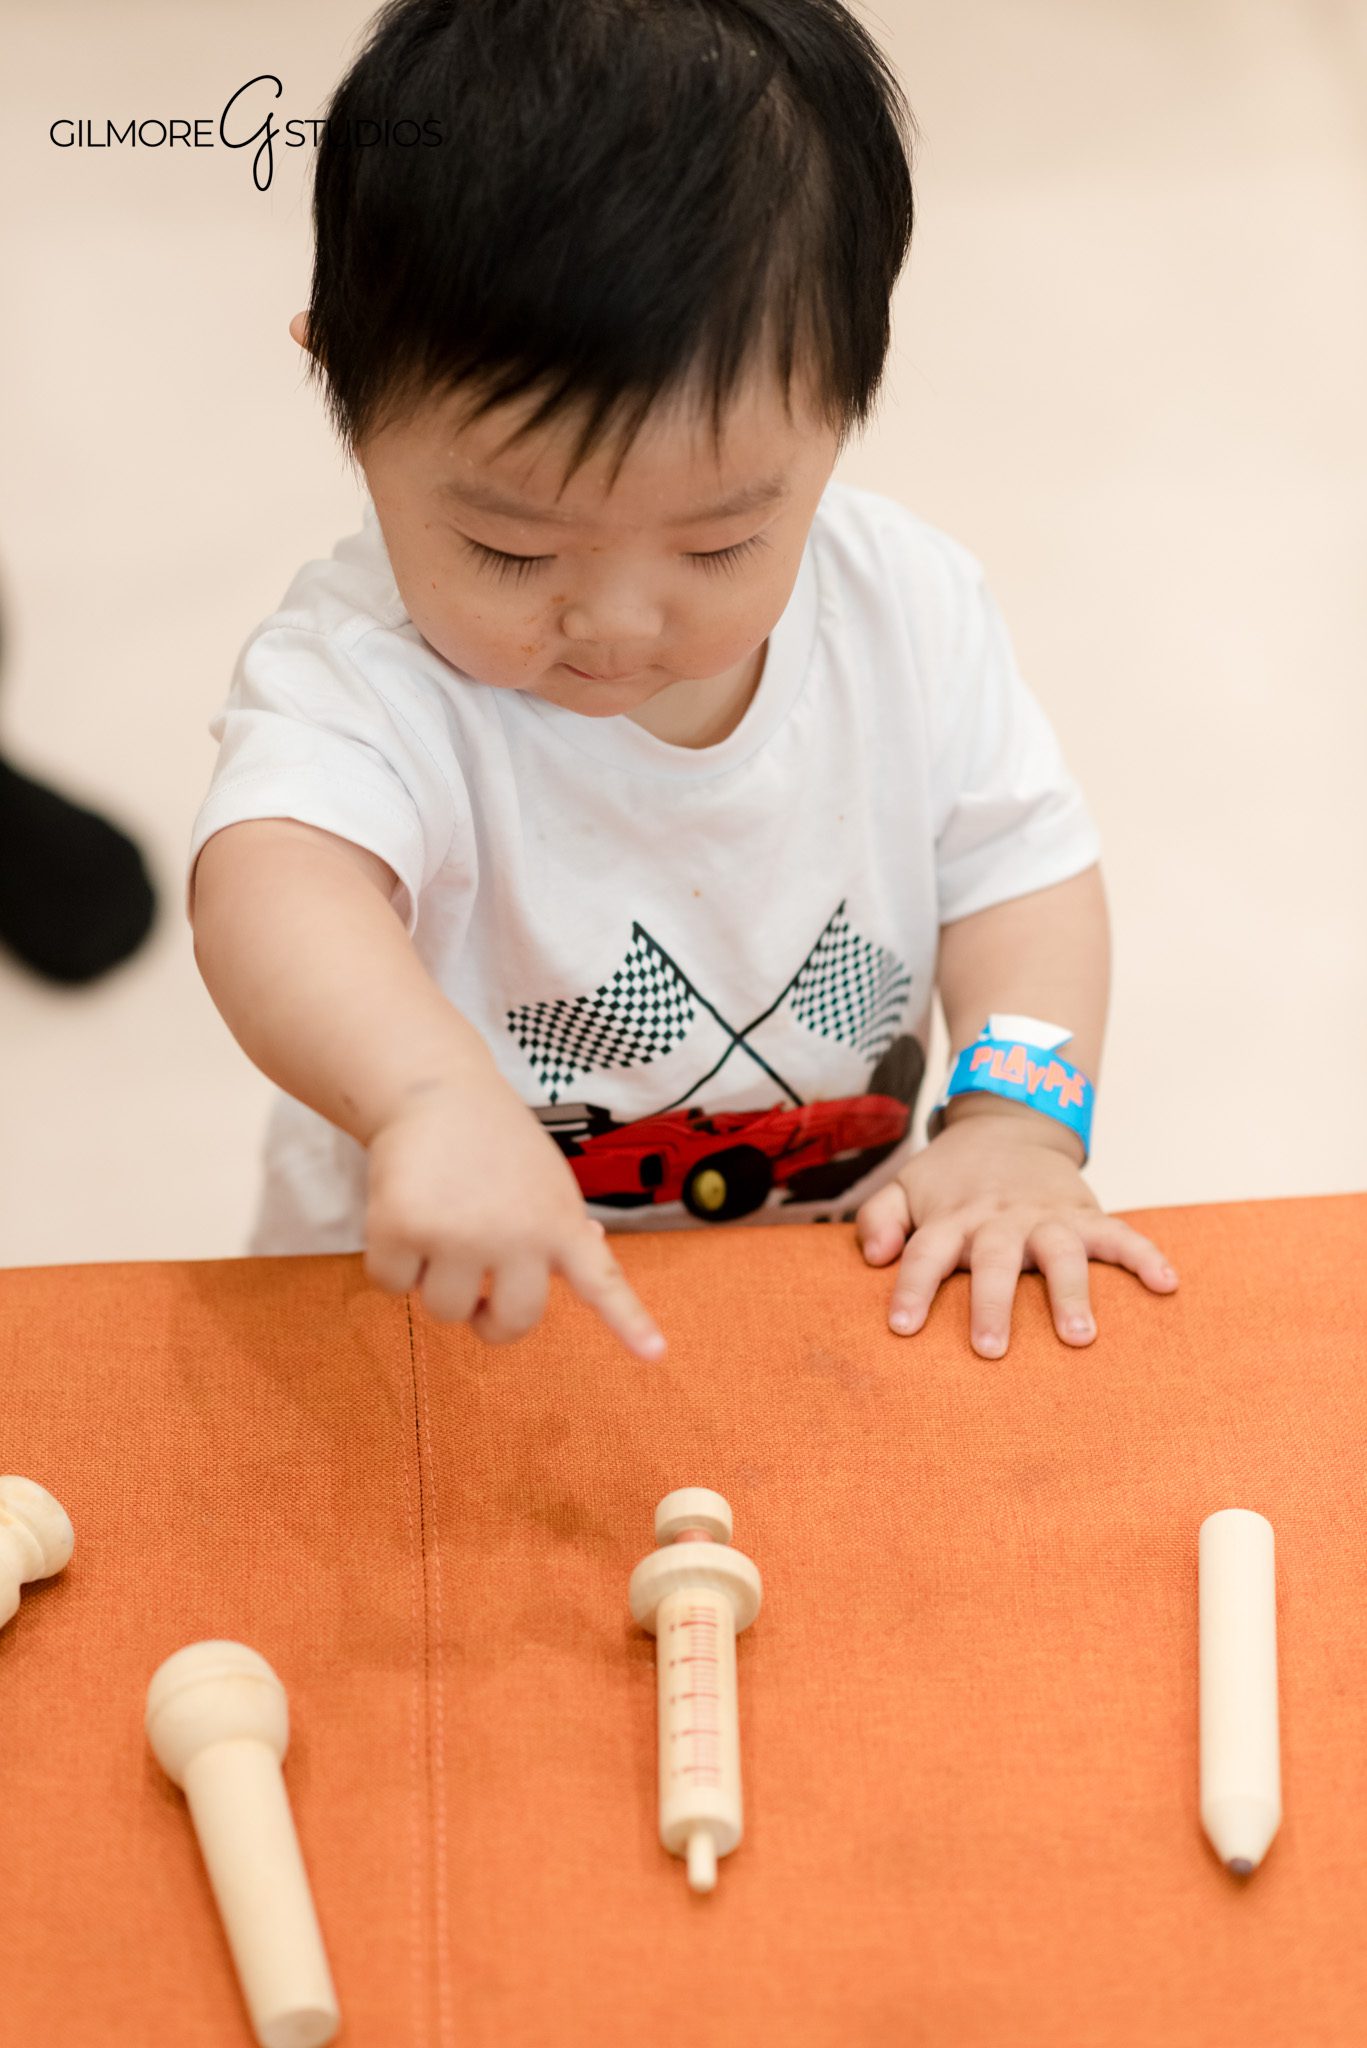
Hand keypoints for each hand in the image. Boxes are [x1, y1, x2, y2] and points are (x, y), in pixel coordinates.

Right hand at [362, 1076, 665, 1359]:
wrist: (434, 1090)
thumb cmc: (493, 1142)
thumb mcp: (545, 1180)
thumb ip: (564, 1223)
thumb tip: (594, 1247)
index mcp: (560, 1224)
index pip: (602, 1281)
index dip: (629, 1322)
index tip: (656, 1354)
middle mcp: (518, 1234)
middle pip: (509, 1324)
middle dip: (485, 1319)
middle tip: (474, 1296)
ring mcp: (461, 1235)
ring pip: (444, 1310)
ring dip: (433, 1282)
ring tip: (437, 1225)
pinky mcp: (405, 1228)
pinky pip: (392, 1285)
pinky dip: (390, 1262)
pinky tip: (402, 1214)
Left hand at [855, 1102, 1178, 1356]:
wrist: (1009, 1123)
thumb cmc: (953, 1176)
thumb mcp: (906, 1185)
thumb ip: (879, 1218)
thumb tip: (874, 1257)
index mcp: (953, 1218)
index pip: (925, 1253)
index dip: (913, 1288)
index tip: (902, 1329)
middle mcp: (999, 1219)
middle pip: (994, 1259)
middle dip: (991, 1303)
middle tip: (990, 1349)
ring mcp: (1046, 1216)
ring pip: (1060, 1251)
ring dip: (1070, 1292)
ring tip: (1080, 1337)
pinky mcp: (1086, 1213)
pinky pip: (1122, 1234)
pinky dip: (1145, 1256)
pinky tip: (1166, 1285)